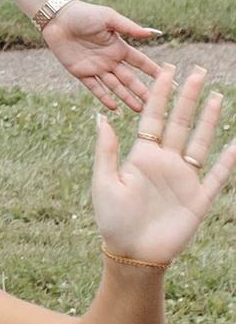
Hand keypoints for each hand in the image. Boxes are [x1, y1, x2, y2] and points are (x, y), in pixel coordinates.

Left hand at [44, 0, 160, 113]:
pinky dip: (105, 98)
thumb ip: (129, 27)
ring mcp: (96, 68)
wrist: (57, 17)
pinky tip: (115, 108)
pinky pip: (95, 88)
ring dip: (127, 98)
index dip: (155, 72)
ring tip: (140, 110)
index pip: (141, 63)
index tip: (171, 83)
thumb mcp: (109, 18)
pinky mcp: (80, 72)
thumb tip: (153, 33)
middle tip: (158, 105)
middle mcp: (110, 60)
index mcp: (119, 47)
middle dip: (144, 92)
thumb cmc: (84, 13)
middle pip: (130, 79)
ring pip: (115, 87)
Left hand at [89, 63, 234, 270]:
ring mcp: (183, 179)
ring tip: (214, 95)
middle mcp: (165, 162)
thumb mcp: (104, 183)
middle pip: (180, 123)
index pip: (153, 118)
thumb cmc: (113, 220)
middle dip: (187, 97)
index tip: (166, 69)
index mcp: (142, 156)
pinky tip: (235, 143)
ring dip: (208, 120)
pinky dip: (227, 161)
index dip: (160, 94)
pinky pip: (216, 176)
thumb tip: (102, 117)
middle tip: (197, 71)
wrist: (132, 253)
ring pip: (199, 142)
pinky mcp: (198, 199)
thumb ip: (107, 151)